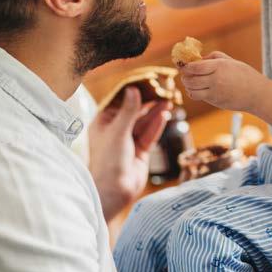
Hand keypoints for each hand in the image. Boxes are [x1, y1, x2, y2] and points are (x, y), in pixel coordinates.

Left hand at [89, 87, 169, 221]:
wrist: (113, 191)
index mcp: (103, 123)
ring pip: (144, 122)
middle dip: (148, 101)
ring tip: (168, 101)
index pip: (119, 102)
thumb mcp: (118, 132)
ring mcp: (128, 140)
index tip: (146, 80)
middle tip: (162, 90)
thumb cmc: (108, 161)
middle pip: (134, 111)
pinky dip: (157, 125)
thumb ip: (128, 110)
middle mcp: (115, 130)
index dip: (133, 91)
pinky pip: (150, 134)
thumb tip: (133, 89)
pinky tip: (165, 116)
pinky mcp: (140, 150)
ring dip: (155, 112)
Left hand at [178, 51, 265, 111]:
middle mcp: (216, 80)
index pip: (195, 67)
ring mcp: (215, 93)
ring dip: (188, 85)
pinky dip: (194, 92)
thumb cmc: (244, 74)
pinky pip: (198, 97)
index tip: (183, 64)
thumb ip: (213, 58)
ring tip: (191, 81)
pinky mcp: (215, 102)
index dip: (185, 66)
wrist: (257, 93)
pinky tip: (198, 88)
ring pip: (191, 90)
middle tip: (185, 72)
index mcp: (220, 67)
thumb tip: (197, 59)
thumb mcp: (230, 61)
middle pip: (190, 80)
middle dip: (184, 76)